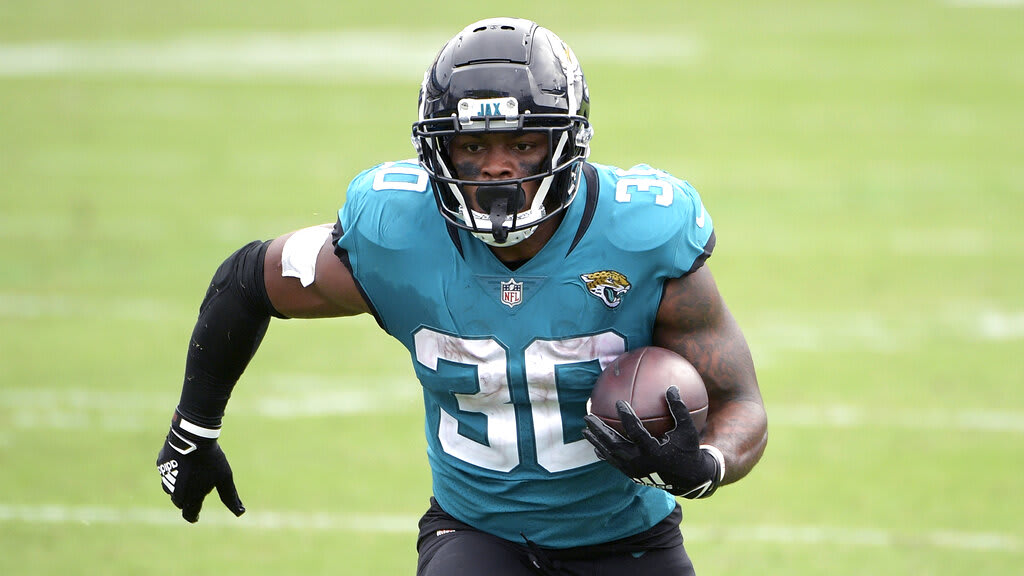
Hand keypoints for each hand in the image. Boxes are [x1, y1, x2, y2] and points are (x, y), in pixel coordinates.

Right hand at [156, 411, 244, 521]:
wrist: (192, 436)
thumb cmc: (211, 459)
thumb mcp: (224, 478)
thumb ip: (230, 497)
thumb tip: (240, 512)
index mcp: (190, 498)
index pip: (189, 515)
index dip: (193, 516)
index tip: (196, 517)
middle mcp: (175, 492)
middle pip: (180, 502)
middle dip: (188, 500)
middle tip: (196, 492)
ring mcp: (165, 477)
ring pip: (171, 488)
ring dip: (179, 486)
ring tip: (191, 476)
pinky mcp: (161, 464)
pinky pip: (167, 472)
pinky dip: (174, 471)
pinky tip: (183, 462)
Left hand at [583, 386, 722, 497]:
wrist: (688, 479)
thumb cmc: (688, 450)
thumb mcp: (688, 430)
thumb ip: (679, 410)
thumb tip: (671, 387)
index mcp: (653, 452)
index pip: (636, 432)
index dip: (627, 417)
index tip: (619, 403)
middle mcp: (640, 463)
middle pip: (614, 445)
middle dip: (599, 430)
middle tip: (587, 416)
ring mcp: (634, 470)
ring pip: (610, 455)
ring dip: (596, 441)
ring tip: (585, 430)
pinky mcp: (631, 475)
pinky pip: (613, 462)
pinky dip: (603, 453)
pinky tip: (596, 445)